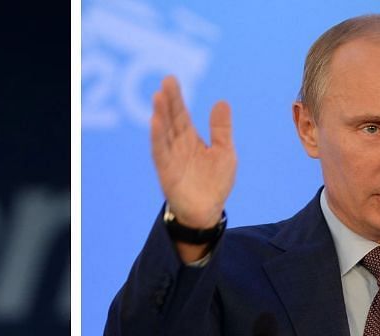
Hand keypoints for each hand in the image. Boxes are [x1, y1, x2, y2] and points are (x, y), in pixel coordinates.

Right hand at [150, 75, 236, 229]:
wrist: (207, 212)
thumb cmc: (215, 183)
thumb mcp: (224, 152)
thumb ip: (221, 129)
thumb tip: (221, 101)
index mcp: (190, 139)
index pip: (180, 114)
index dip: (176, 98)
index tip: (170, 79)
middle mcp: (177, 146)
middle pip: (171, 119)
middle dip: (168, 101)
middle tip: (166, 81)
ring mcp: (171, 158)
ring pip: (163, 133)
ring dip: (160, 115)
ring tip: (158, 97)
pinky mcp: (167, 171)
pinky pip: (160, 152)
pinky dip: (157, 137)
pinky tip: (155, 122)